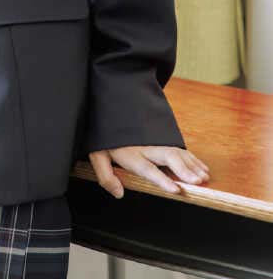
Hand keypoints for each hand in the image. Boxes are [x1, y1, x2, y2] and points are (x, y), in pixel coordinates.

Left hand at [88, 145, 209, 197]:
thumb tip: (119, 193)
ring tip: (204, 177)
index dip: (162, 180)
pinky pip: (179, 147)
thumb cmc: (104, 135)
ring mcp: (155, 140)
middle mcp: (145, 146)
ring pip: (177, 151)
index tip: (176, 189)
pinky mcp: (161, 135)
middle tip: (198, 182)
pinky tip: (202, 167)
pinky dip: (192, 158)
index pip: (147, 168)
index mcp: (130, 153)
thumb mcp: (97, 155)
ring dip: (192, 165)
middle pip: (168, 157)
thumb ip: (106, 176)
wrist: (110, 105)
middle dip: (184, 170)